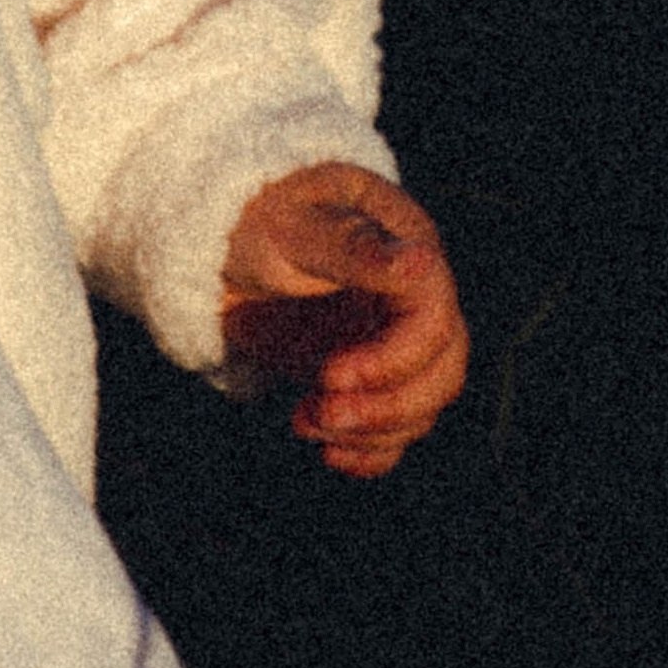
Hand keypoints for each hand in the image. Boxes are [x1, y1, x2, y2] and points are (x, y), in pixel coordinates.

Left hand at [219, 162, 467, 477]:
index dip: (391, 361)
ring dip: (368, 430)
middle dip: (385, 407)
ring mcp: (395, 340)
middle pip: (442, 373)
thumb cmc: (260, 215)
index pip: (434, 322)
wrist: (225, 243)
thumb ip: (354, 246)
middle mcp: (414, 299)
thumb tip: (421, 260)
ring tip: (304, 420)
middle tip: (320, 412)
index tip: (327, 374)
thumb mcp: (296, 225)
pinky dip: (370, 451)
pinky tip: (329, 452)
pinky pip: (396, 429)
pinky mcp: (371, 377)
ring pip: (421, 408)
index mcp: (409, 248)